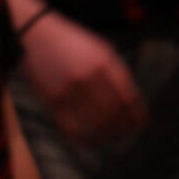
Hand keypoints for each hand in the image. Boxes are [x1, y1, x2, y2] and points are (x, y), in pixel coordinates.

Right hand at [21, 15, 144, 149]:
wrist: (36, 36)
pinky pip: (71, 128)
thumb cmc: (72, 43)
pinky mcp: (51, 100)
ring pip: (94, 124)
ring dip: (107, 135)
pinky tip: (90, 142)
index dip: (137, 115)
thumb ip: (117, 73)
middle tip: (128, 134)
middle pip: (114, 114)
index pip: (128, 98)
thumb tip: (131, 102)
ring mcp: (68, 91)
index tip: (142, 124)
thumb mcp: (101, 50)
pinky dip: (83, 139)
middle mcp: (87, 78)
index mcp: (104, 64)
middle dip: (125, 128)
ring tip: (113, 139)